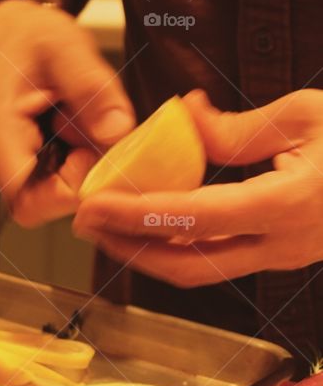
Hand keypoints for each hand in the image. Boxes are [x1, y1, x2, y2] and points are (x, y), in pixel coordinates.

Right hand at [0, 0, 134, 225]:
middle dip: (86, 172)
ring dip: (86, 161)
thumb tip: (118, 131)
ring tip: (80, 115)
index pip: (30, 201)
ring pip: (60, 193)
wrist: (5, 32)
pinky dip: (83, 154)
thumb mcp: (64, 45)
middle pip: (49, 203)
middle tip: (93, 123)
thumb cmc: (26, 37)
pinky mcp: (29, 167)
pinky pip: (63, 179)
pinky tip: (79, 122)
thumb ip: (91, 86)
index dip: (73, 189)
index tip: (94, 149)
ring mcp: (13, 168)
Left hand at [73, 89, 322, 285]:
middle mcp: (285, 244)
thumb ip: (237, 128)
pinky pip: (219, 260)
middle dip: (128, 248)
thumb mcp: (305, 114)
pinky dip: (178, 246)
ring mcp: (284, 258)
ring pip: (200, 271)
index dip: (137, 214)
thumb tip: (181, 120)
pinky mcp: (281, 257)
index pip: (195, 218)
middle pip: (187, 265)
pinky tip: (150, 224)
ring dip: (148, 252)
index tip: (94, 204)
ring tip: (106, 226)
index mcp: (290, 204)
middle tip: (84, 222)